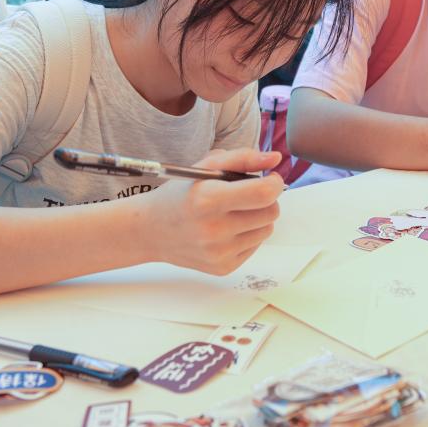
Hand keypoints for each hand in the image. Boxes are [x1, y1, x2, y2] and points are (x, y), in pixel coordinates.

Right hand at [140, 148, 283, 274]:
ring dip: (258, 218)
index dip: (274, 183)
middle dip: (267, 200)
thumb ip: (243, 158)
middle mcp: (213, 229)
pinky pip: (255, 246)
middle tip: (249, 194)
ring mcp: (218, 252)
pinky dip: (248, 235)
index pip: (263, 194)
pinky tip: (227, 229)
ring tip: (235, 212)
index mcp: (208, 199)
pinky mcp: (223, 267)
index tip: (270, 178)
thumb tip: (275, 158)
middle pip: (270, 213)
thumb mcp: (206, 167)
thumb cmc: (180, 194)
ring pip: (267, 230)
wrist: (152, 230)